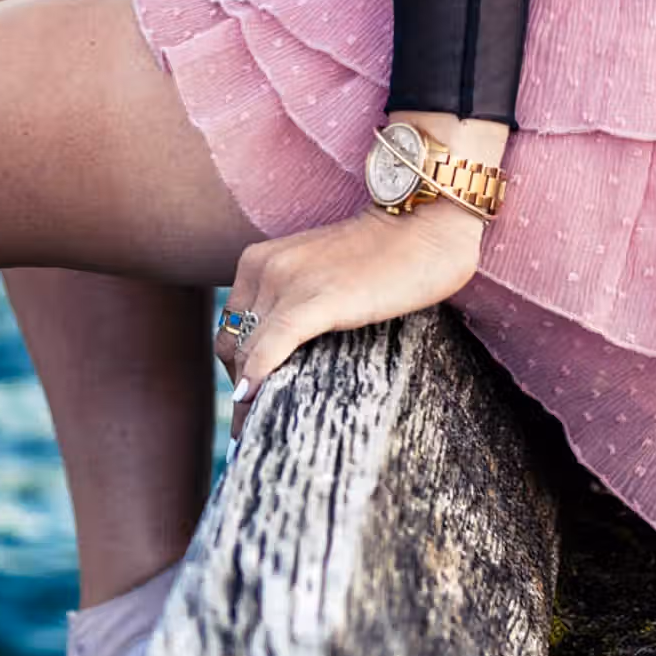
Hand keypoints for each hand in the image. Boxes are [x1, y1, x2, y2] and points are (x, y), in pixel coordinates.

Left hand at [216, 200, 483, 443]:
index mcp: (259, 261)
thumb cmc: (384, 254)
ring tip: (257, 428)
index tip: (248, 401)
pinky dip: (260, 376)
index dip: (237, 369)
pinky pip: (272, 345)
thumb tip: (281, 358)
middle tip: (254, 423)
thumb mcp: (319, 273)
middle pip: (232, 344)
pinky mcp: (316, 300)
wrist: (425, 227)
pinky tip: (257, 401)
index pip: (230, 328)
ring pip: (247, 351)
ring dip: (248, 395)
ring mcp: (288, 282)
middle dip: (240, 386)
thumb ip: (294, 301)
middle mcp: (264, 268)